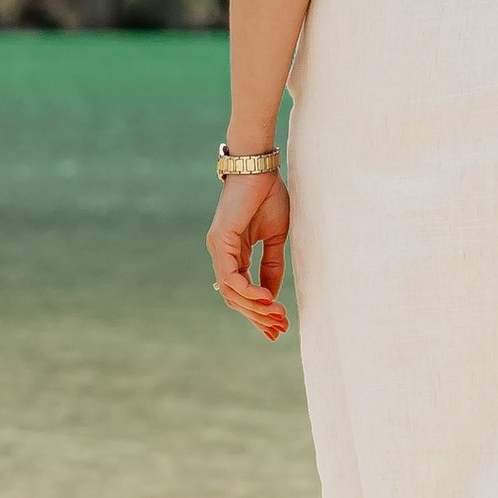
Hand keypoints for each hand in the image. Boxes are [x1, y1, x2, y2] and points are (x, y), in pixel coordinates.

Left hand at [208, 167, 290, 342]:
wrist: (260, 167)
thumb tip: (271, 296)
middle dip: (257, 317)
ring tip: (277, 315)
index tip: (278, 327)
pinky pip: (230, 276)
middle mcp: (221, 253)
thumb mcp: (275, 238)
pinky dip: (247, 290)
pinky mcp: (220, 241)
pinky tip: (266, 298)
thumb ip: (271, 266)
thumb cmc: (268, 196)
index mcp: (233, 253)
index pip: (240, 291)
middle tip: (279, 330)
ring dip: (254, 308)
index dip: (258, 311)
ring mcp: (218, 248)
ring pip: (230, 292)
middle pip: (234, 297)